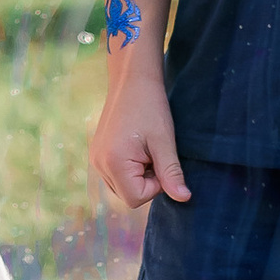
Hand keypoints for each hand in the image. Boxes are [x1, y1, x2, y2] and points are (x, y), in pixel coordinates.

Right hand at [92, 62, 189, 208]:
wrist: (132, 80)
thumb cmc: (150, 107)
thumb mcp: (164, 141)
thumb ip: (171, 173)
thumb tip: (184, 198)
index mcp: (113, 163)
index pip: (136, 199)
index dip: (155, 186)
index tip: (160, 160)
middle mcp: (99, 165)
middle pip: (128, 196)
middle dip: (146, 182)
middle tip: (153, 154)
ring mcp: (96, 160)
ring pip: (122, 187)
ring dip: (138, 176)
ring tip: (145, 149)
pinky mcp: (97, 154)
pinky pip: (116, 175)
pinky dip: (129, 169)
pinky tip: (136, 148)